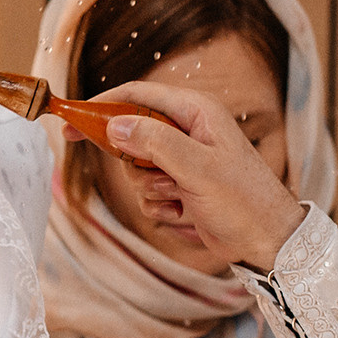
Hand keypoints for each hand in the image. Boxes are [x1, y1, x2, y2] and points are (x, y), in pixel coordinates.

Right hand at [96, 83, 307, 269]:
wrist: (267, 240)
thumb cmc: (244, 200)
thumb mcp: (197, 168)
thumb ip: (155, 142)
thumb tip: (114, 125)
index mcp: (195, 112)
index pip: (136, 97)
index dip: (100, 107)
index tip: (71, 123)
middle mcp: (187, 131)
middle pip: (130, 137)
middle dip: (138, 165)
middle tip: (160, 178)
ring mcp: (182, 161)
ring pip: (136, 170)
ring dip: (152, 191)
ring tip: (183, 198)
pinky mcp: (180, 188)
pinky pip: (148, 194)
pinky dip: (161, 208)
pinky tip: (186, 213)